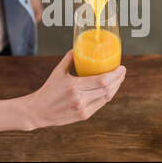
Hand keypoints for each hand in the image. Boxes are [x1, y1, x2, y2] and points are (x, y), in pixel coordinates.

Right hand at [0, 50, 125, 131]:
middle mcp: (80, 99)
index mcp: (73, 86)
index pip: (101, 81)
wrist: (38, 111)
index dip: (115, 75)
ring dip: (115, 88)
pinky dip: (108, 95)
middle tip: (122, 71)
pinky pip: (101, 104)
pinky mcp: (84, 116)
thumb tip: (78, 46)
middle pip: (107, 89)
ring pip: (106, 98)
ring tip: (119, 79)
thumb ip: (69, 58)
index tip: (122, 67)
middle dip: (118, 79)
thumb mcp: (58, 71)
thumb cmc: (48, 89)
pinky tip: (110, 88)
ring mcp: (83, 109)